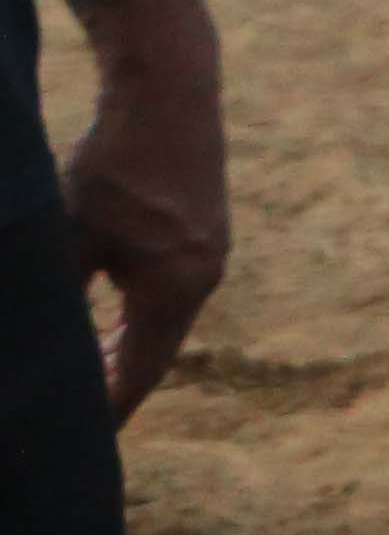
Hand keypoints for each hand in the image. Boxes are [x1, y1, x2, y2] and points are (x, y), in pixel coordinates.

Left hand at [64, 36, 224, 417]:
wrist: (170, 91)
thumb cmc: (114, 164)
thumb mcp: (69, 235)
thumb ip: (56, 292)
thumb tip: (33, 343)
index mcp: (174, 288)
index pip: (138, 370)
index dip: (108, 408)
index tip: (82, 442)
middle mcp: (203, 276)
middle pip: (157, 350)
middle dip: (116, 384)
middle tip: (80, 420)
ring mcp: (209, 251)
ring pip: (164, 319)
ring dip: (125, 347)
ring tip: (90, 374)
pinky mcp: (204, 227)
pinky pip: (172, 289)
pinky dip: (139, 313)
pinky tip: (112, 311)